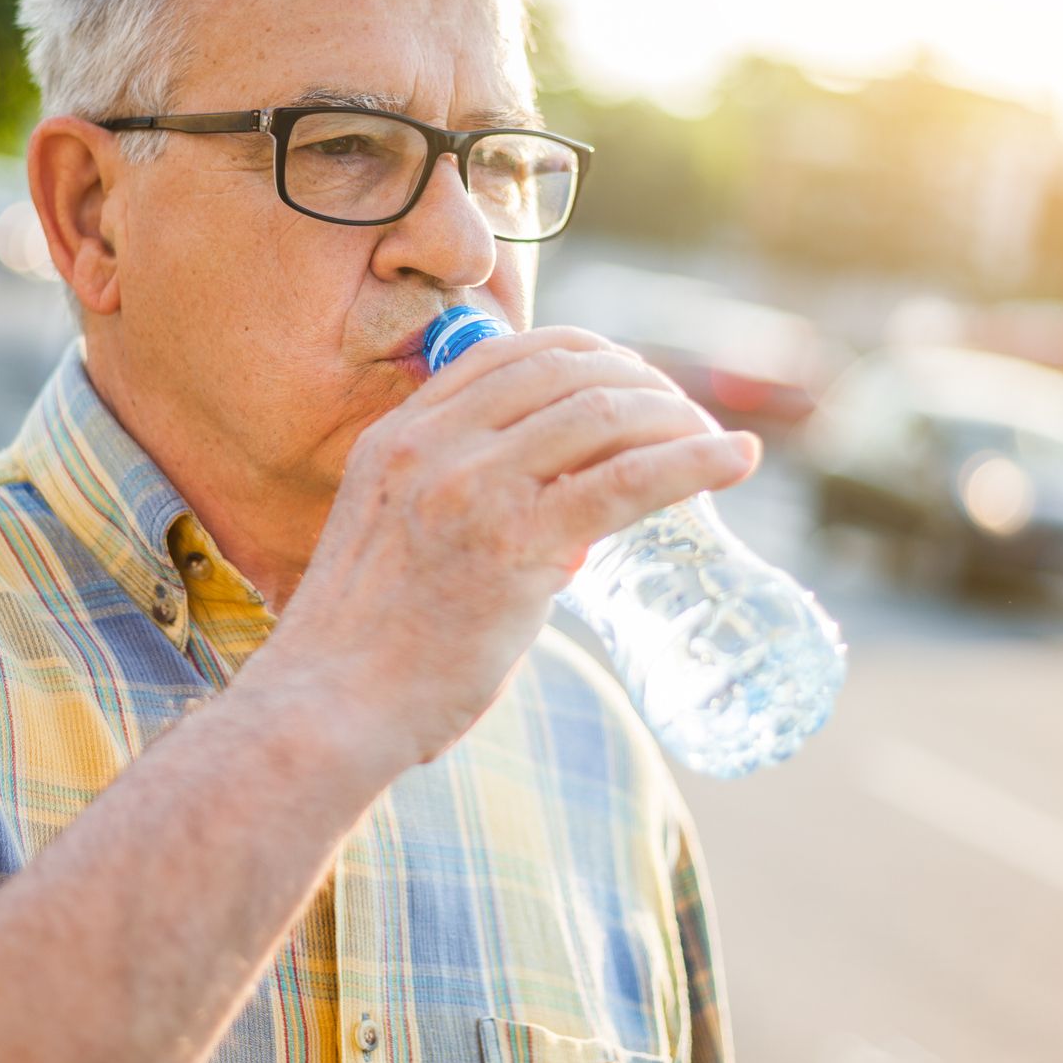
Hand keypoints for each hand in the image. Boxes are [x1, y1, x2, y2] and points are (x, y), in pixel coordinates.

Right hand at [256, 325, 760, 768]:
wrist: (324, 709)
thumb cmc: (364, 648)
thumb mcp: (389, 536)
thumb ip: (449, 503)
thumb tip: (558, 516)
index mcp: (399, 435)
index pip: (510, 353)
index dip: (586, 355)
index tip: (629, 381)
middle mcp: (434, 446)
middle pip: (567, 370)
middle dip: (641, 382)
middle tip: (684, 416)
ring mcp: (473, 489)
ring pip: (604, 415)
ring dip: (676, 417)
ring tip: (714, 442)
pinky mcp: (515, 545)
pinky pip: (627, 481)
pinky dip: (695, 462)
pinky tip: (738, 461)